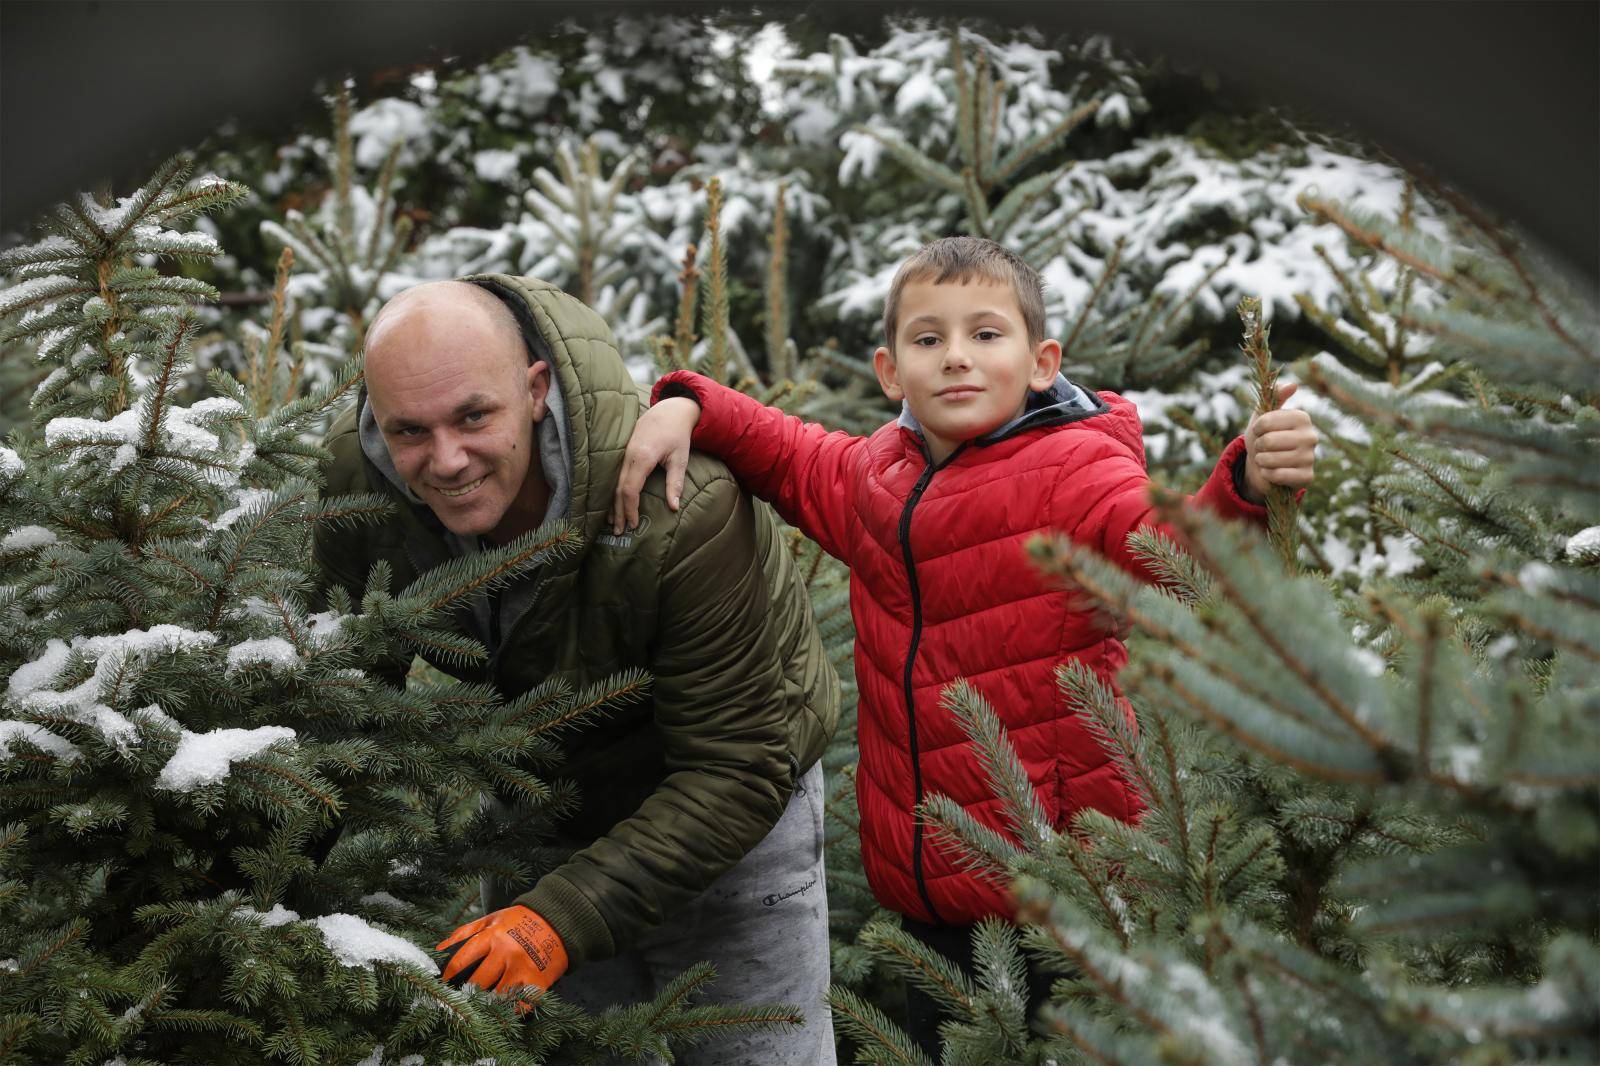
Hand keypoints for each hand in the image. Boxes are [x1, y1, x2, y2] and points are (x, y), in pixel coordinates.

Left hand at [437, 905, 567, 1000]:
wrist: (559, 920)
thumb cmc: (519, 921)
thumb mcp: (492, 919)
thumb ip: (465, 933)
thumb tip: (438, 950)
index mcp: (493, 936)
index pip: (462, 960)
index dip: (449, 976)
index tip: (442, 985)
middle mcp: (507, 953)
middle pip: (478, 983)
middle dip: (467, 993)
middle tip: (460, 1001)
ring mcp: (524, 969)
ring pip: (497, 998)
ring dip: (488, 1004)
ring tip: (479, 1009)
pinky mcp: (539, 983)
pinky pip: (521, 1006)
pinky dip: (511, 1011)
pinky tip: (504, 1012)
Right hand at [610, 395, 699, 534]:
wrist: (668, 411)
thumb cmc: (677, 435)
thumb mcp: (680, 458)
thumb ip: (675, 483)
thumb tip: (674, 507)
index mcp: (642, 457)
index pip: (630, 489)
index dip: (630, 510)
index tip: (634, 525)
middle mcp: (628, 456)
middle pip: (618, 489)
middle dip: (618, 512)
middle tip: (620, 532)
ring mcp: (623, 453)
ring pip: (613, 483)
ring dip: (613, 504)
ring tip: (613, 523)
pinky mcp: (623, 453)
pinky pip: (615, 476)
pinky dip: (613, 492)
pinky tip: (613, 504)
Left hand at [1243, 382, 1317, 502]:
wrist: (1265, 465)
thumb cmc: (1264, 437)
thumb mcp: (1263, 415)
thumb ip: (1274, 396)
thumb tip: (1293, 384)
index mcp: (1302, 418)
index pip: (1266, 421)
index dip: (1256, 428)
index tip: (1260, 431)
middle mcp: (1311, 436)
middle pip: (1268, 441)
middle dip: (1258, 446)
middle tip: (1263, 448)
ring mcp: (1311, 458)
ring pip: (1271, 460)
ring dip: (1261, 461)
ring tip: (1267, 459)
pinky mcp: (1307, 477)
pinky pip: (1278, 476)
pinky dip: (1268, 475)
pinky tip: (1272, 472)